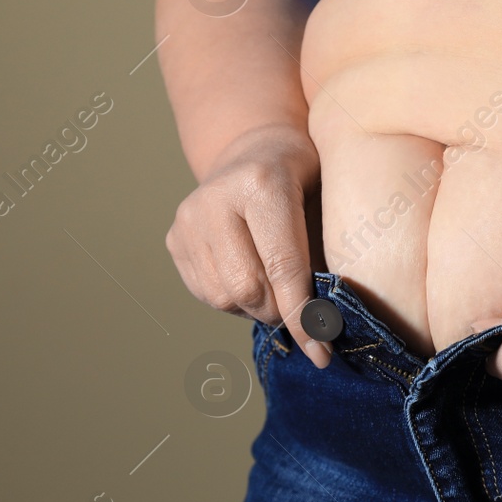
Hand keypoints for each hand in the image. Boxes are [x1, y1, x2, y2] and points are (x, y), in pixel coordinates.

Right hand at [165, 124, 331, 365]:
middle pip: (247, 288)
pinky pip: (204, 293)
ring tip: (275, 287)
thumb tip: (326, 329)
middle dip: (279, 312)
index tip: (322, 351)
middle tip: (299, 307)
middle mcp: (215, 199)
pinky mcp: (174, 237)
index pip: (283, 265)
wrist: (255, 150)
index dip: (303, 314)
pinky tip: (249, 275)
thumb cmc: (307, 181)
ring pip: (223, 298)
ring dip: (255, 308)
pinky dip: (233, 300)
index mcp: (261, 183)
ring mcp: (188, 218)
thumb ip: (327, 255)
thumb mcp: (328, 203)